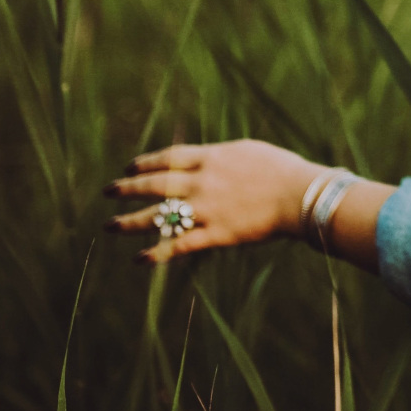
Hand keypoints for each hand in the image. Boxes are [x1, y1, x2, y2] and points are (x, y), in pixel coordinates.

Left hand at [104, 139, 322, 264]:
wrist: (301, 195)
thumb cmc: (282, 169)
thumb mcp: (248, 151)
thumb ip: (221, 155)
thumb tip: (205, 157)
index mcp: (211, 157)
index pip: (167, 158)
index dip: (145, 163)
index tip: (130, 167)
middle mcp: (202, 182)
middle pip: (155, 184)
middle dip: (128, 187)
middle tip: (109, 191)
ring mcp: (207, 209)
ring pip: (159, 216)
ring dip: (130, 222)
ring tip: (111, 225)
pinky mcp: (216, 234)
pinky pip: (179, 245)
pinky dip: (157, 253)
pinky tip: (139, 259)